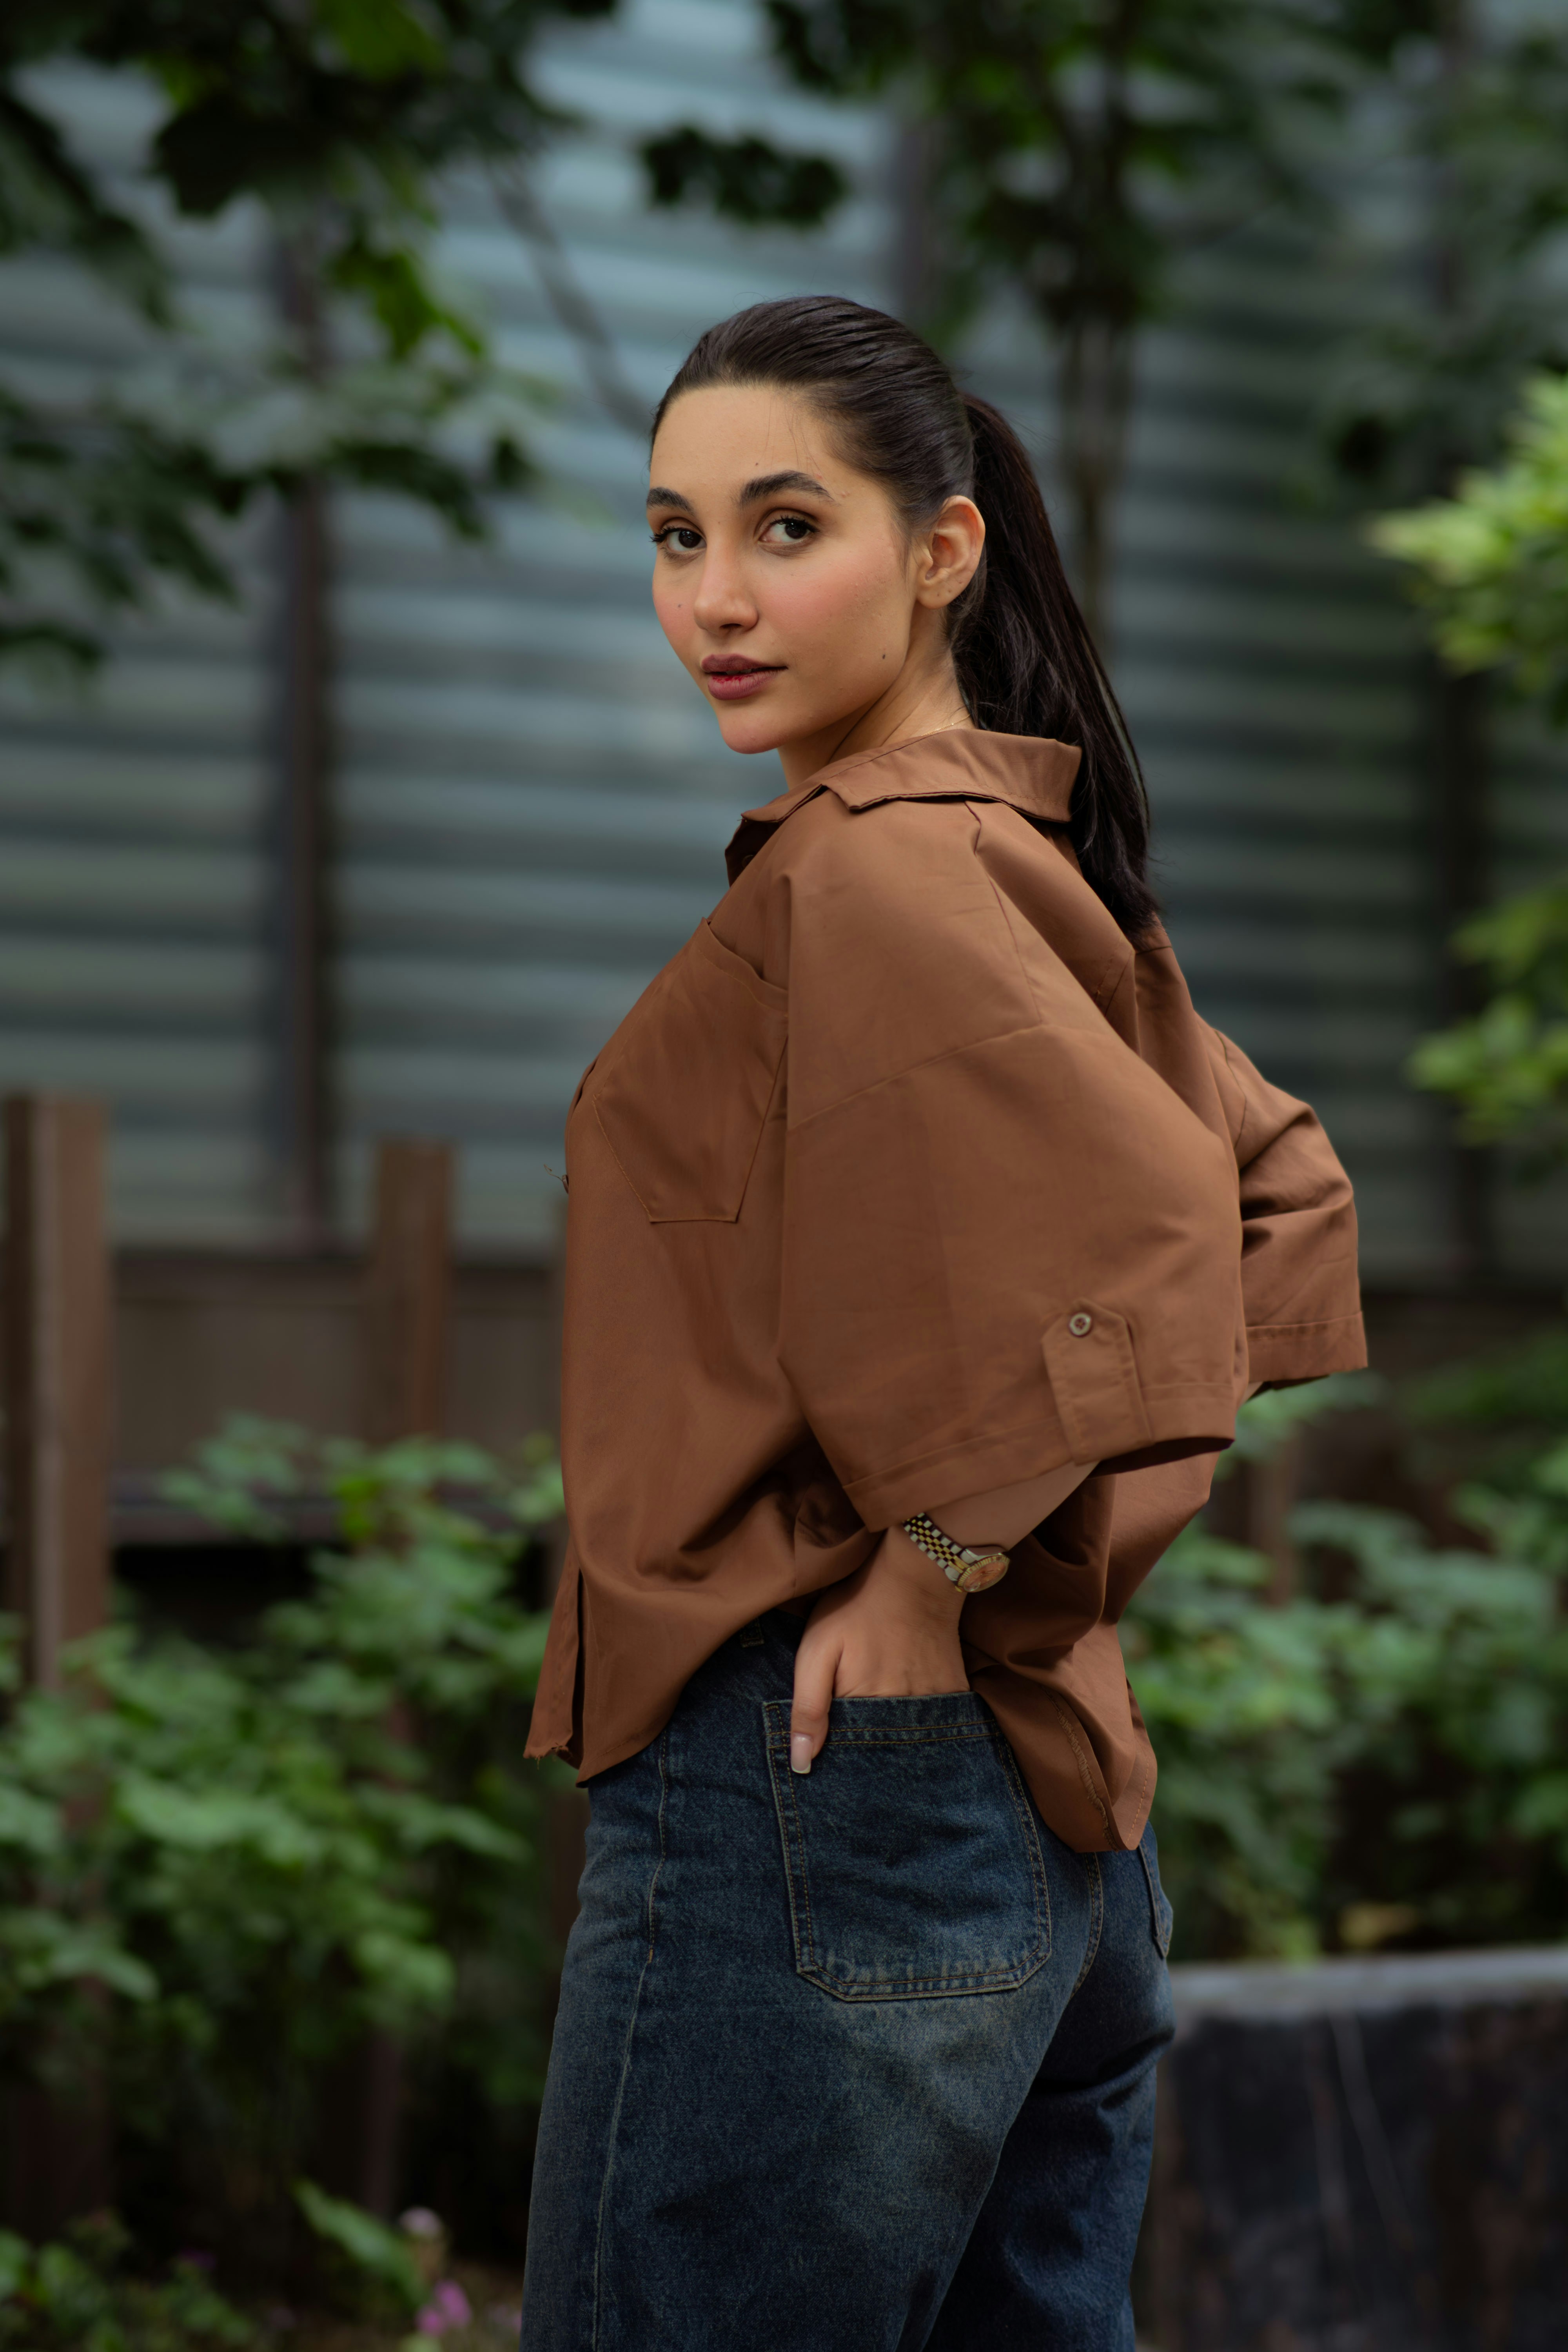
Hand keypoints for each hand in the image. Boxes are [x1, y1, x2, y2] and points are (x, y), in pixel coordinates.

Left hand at [789, 1526, 966, 1775]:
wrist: (914, 1575)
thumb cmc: (855, 1609)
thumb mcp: (817, 1650)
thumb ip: (808, 1707)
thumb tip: (802, 1764)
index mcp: (866, 1709)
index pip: (849, 1755)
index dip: (836, 1755)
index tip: (827, 1754)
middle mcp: (905, 1716)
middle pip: (881, 1755)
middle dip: (865, 1754)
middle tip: (854, 1728)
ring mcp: (934, 1705)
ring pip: (909, 1742)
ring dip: (894, 1740)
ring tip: (880, 1716)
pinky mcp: (954, 1691)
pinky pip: (937, 1724)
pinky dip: (922, 1724)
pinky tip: (908, 1704)